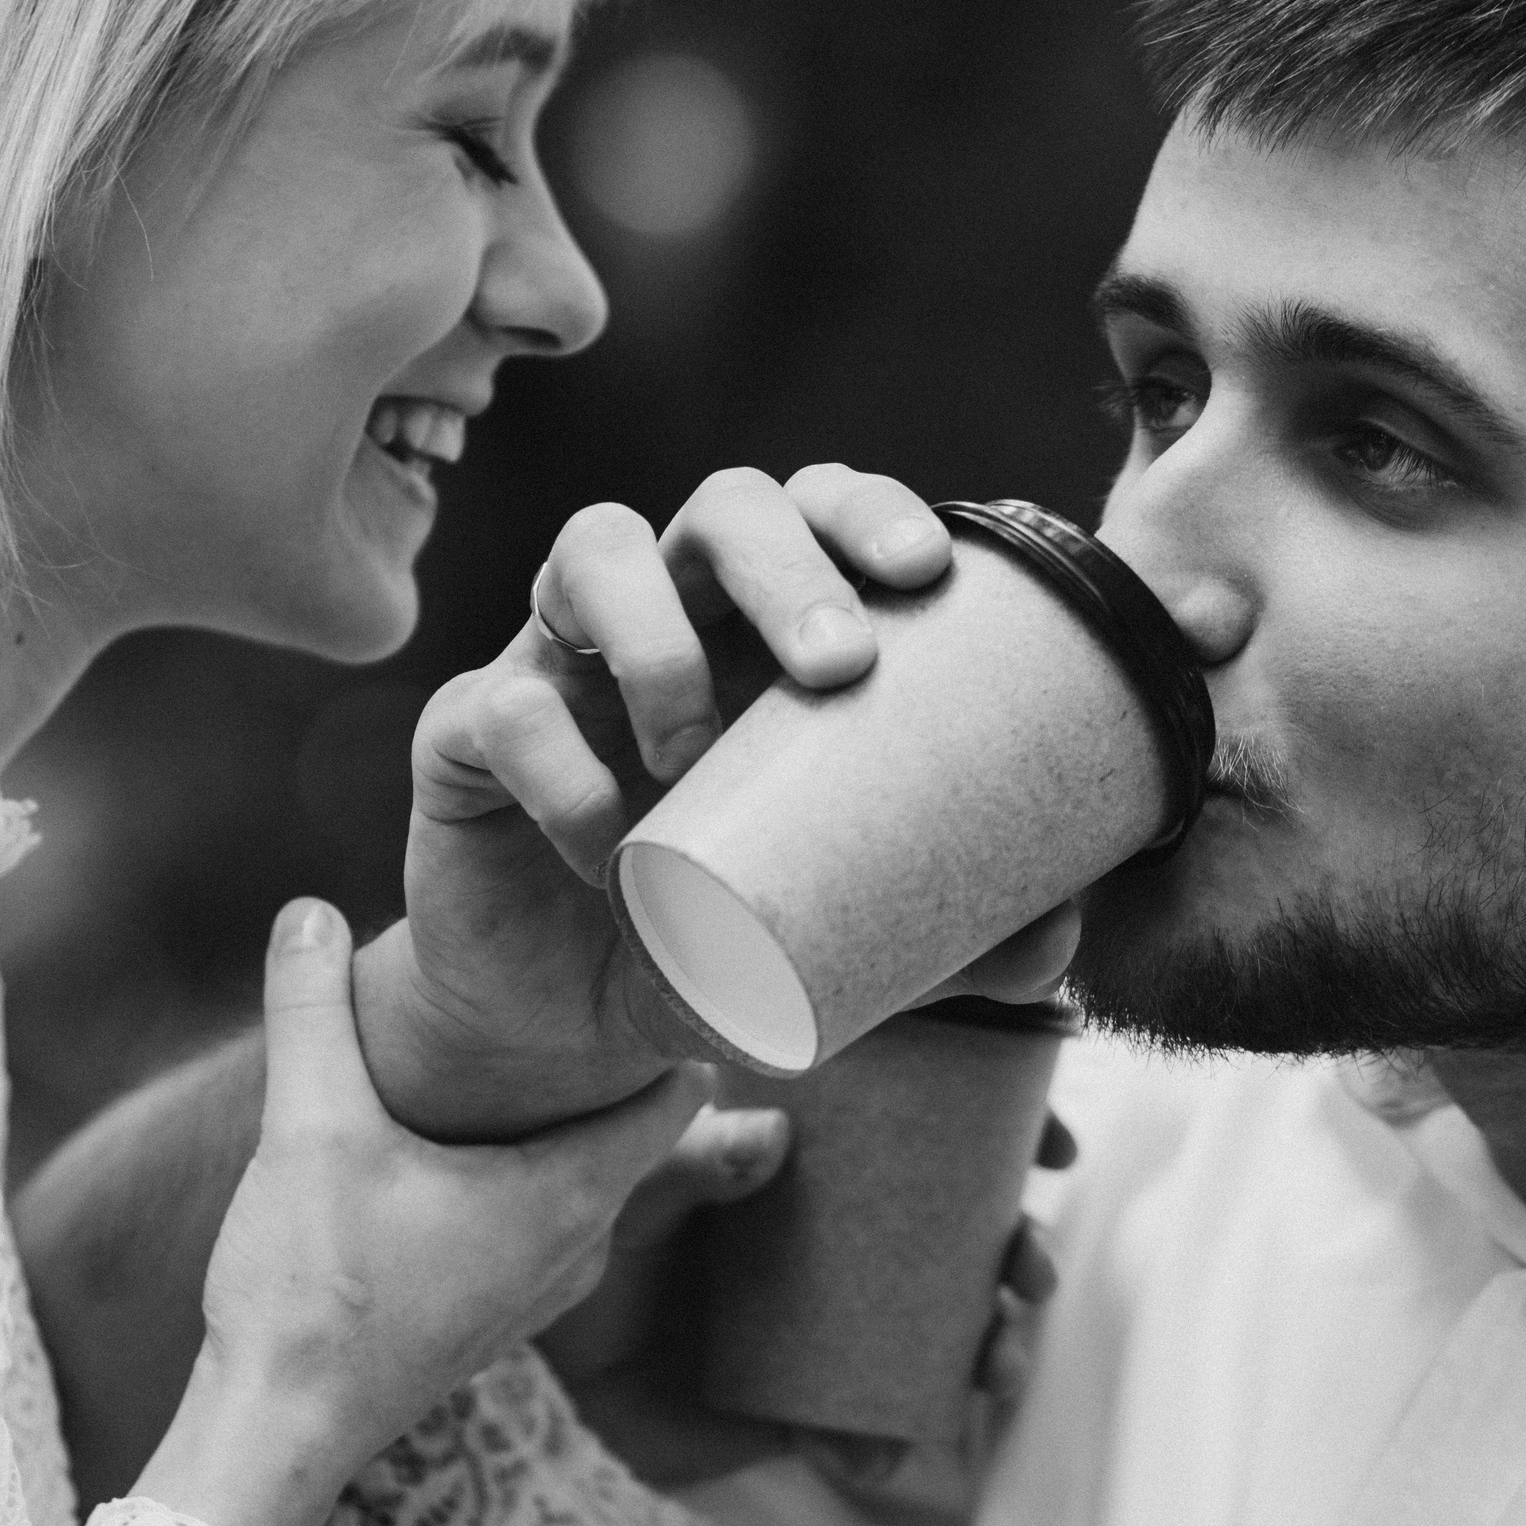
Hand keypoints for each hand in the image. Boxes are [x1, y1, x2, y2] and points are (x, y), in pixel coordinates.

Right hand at [135, 900, 712, 1525]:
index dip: (676, 1026)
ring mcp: (537, 1291)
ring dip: (563, 1121)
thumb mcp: (308, 1127)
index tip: (664, 963)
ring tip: (528, 1050)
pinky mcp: (491, 1312)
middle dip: (609, 1062)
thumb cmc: (312, 1291)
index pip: (676, 1096)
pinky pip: (541, 1220)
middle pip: (634, 1133)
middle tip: (585, 980)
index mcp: (565, 1198)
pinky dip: (527, 1171)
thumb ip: (312, 1008)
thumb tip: (307, 909)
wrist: (278, 1426)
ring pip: (584, 1179)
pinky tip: (466, 1143)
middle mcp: (575, 1249)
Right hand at [363, 465, 1077, 1137]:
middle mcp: (669, 614)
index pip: (820, 512)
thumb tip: (1056, 943)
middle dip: (784, 559)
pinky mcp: (468, 730)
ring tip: (694, 746)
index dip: (869, 511)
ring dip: (658, 630)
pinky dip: (558, 764)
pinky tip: (601, 843)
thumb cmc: (707, 931)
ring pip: (594, 543)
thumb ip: (941, 932)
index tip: (928, 575)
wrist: (559, 1023)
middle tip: (836, 663)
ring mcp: (562, 658)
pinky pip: (502, 703)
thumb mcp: (833, 932)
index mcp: (764, 630)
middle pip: (721, 502)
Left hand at [543, 1106, 1078, 1495]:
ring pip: (944, 1337)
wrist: (536, 1352)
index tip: (1057, 1144)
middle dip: (1023, 1255)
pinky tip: (879, 1448)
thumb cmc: (589, 1230)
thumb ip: (693, 1155)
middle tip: (1031, 1271)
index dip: (1009, 1133)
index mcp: (818, 1162)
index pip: (930, 1132)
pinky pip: (866, 1429)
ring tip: (997, 1368)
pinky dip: (884, 1443)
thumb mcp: (632, 1177)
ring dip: (993, 1353)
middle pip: (965, 1239)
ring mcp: (832, 1323)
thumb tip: (776, 1140)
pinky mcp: (802, 1402)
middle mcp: (842, 1239)